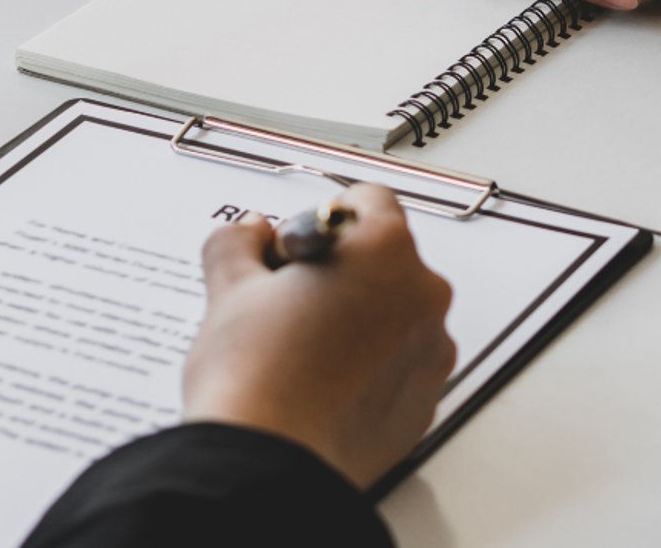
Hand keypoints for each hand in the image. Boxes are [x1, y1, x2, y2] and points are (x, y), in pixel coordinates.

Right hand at [182, 185, 455, 488]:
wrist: (267, 461)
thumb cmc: (256, 375)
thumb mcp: (230, 286)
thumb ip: (240, 240)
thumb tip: (248, 234)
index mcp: (383, 247)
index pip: (365, 199)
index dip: (320, 218)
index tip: (295, 249)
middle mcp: (422, 294)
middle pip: (383, 257)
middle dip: (340, 271)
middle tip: (288, 301)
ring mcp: (431, 351)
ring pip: (394, 313)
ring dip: (358, 319)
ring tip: (301, 349)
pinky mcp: (426, 401)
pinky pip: (401, 364)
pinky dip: (369, 366)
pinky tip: (321, 382)